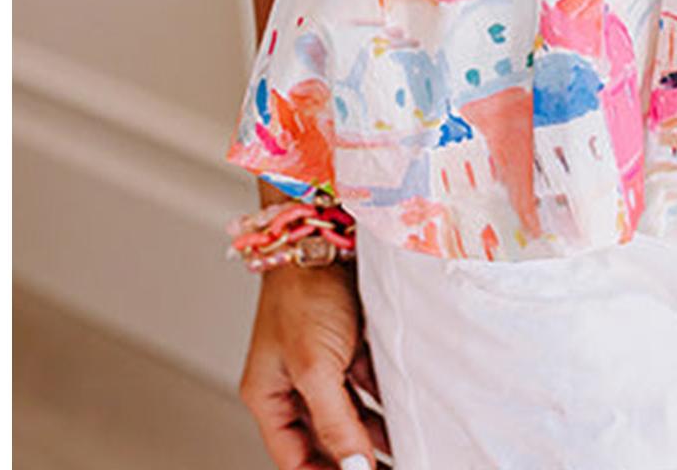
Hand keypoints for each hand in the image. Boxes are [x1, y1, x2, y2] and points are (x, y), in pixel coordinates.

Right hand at [239, 259, 390, 468]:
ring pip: (349, 414)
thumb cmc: (304, 290)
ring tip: (405, 452)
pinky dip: (385, 402)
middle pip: (323, 439)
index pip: (294, 458)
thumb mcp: (316, 367)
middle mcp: (293, 382)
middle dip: (353, 458)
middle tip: (386, 469)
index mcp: (269, 395)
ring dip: (374, 434)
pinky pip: (367, 385)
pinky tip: (407, 415)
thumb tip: (353, 469)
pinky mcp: (347, 344)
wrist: (325, 231)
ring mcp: (321, 363)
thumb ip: (335, 423)